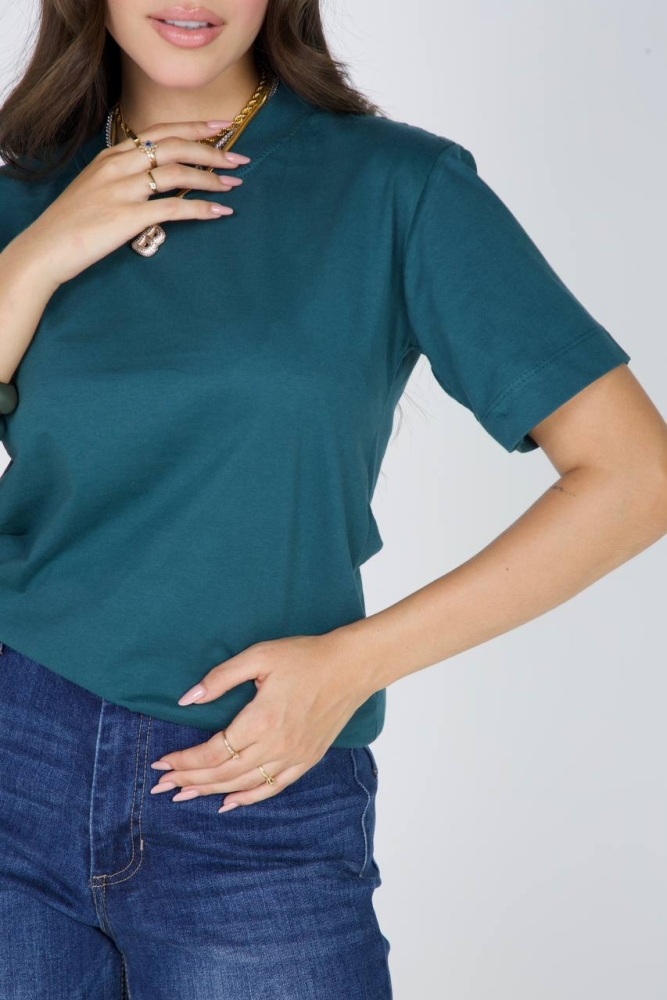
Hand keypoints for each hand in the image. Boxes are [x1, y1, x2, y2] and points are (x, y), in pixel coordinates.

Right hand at [17, 118, 249, 286]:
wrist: (47, 248)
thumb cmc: (73, 222)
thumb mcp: (96, 187)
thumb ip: (123, 176)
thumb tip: (155, 177)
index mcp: (112, 156)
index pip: (160, 131)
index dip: (195, 127)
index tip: (223, 127)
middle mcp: (117, 166)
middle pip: (173, 146)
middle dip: (212, 151)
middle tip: (240, 158)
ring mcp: (122, 191)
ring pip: (176, 174)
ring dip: (210, 178)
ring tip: (233, 185)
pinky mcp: (126, 218)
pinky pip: (172, 209)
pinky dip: (201, 209)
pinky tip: (220, 211)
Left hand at [148, 631, 376, 812]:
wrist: (351, 667)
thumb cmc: (304, 656)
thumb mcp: (259, 656)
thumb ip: (221, 678)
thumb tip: (187, 699)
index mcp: (260, 720)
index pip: (213, 752)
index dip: (184, 761)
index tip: (162, 763)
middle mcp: (276, 745)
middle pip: (223, 774)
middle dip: (189, 780)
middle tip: (163, 786)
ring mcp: (293, 756)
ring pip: (244, 784)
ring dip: (211, 792)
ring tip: (184, 795)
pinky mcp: (306, 759)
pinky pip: (273, 787)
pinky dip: (248, 798)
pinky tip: (228, 802)